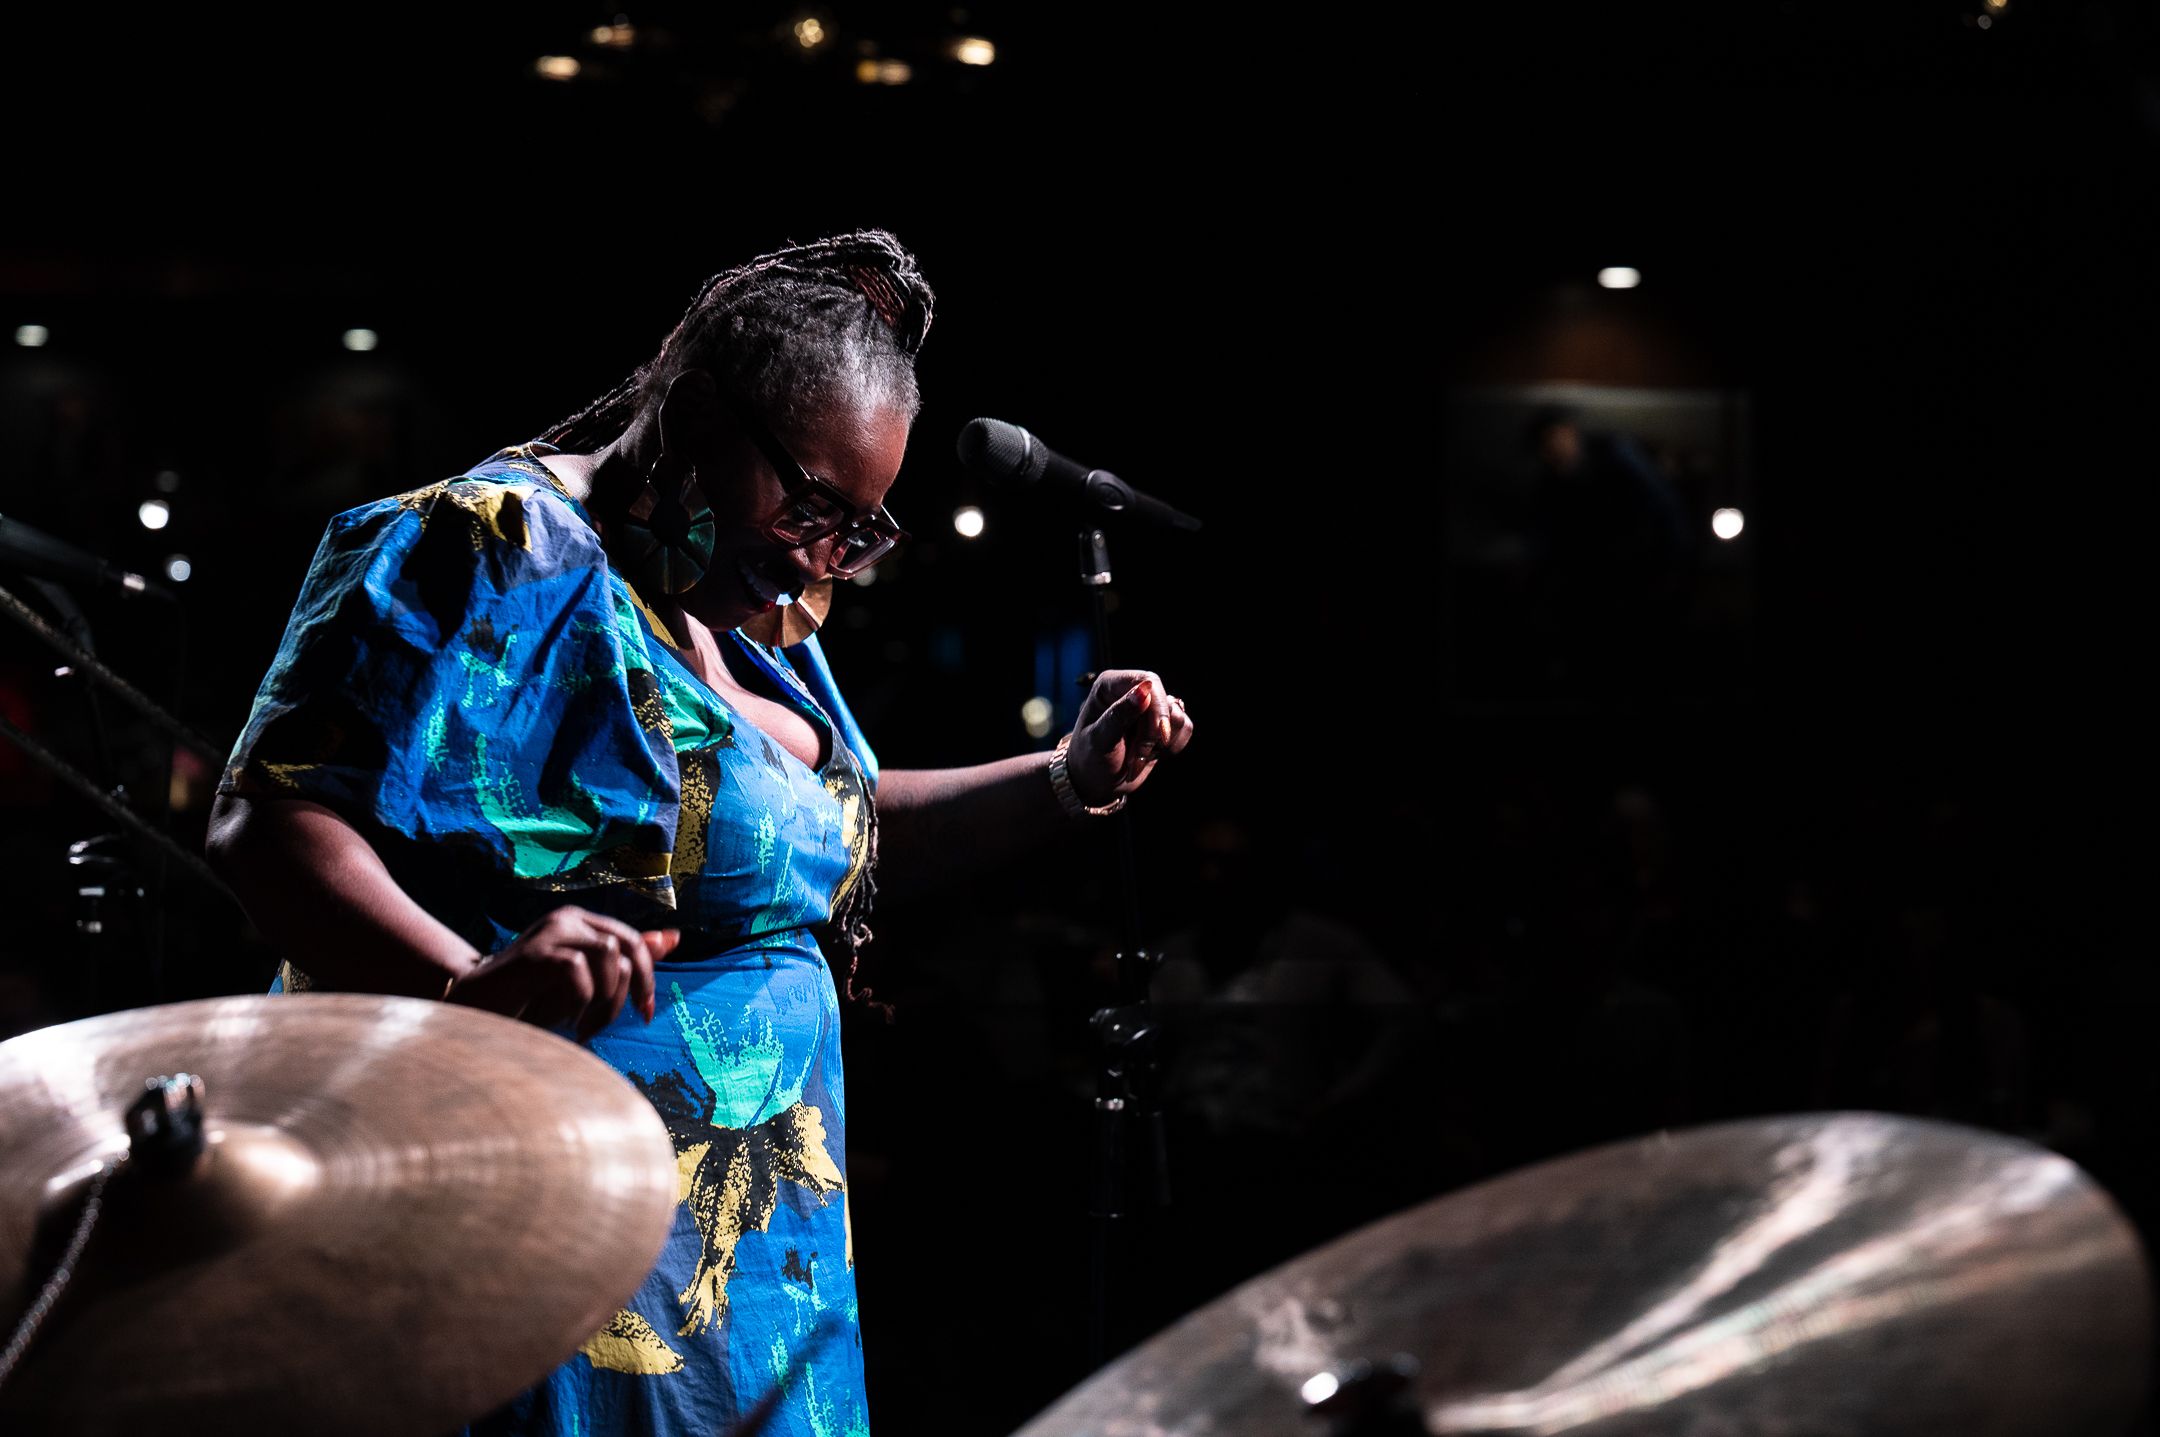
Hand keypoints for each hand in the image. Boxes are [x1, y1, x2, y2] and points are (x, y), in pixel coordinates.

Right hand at [447, 906, 679, 1040]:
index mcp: (581, 922)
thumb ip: (623, 958)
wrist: (472, 1007)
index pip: (633, 940)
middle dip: (634, 988)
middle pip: (628, 945)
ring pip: (610, 957)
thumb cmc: (529, 997)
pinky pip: (579, 972)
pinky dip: (579, 1001)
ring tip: (584, 1026)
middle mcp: (568, 918)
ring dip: (606, 1000)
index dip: (647, 977)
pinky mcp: (535, 953)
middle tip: (623, 1021)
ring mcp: (551, 933)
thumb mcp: (583, 981)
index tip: (645, 1013)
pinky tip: (564, 1021)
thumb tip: (672, 938)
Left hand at [1066, 669, 1194, 807]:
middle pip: (1166, 702)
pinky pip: (1185, 729)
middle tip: (1135, 757)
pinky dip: (1171, 748)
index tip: (1160, 735)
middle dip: (1154, 735)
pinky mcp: (1162, 724)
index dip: (1159, 708)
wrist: (1095, 783)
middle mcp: (1132, 690)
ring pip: (1178, 716)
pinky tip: (1150, 756)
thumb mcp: (1099, 739)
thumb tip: (1144, 690)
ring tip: (1136, 758)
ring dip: (1160, 744)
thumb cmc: (1089, 759)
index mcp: (1110, 686)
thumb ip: (1120, 715)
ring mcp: (1149, 707)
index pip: (1149, 682)